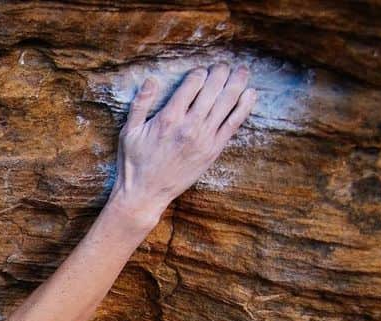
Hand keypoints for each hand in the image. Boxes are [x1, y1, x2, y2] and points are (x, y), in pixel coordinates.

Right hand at [111, 63, 256, 225]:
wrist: (145, 195)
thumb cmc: (134, 164)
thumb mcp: (129, 132)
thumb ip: (140, 104)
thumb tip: (152, 79)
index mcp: (169, 118)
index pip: (193, 82)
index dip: (199, 72)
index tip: (199, 72)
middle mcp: (189, 125)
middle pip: (214, 87)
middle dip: (221, 71)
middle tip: (222, 66)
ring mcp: (204, 138)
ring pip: (228, 101)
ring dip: (238, 81)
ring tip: (242, 71)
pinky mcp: (213, 150)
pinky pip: (234, 123)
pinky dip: (244, 106)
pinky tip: (250, 93)